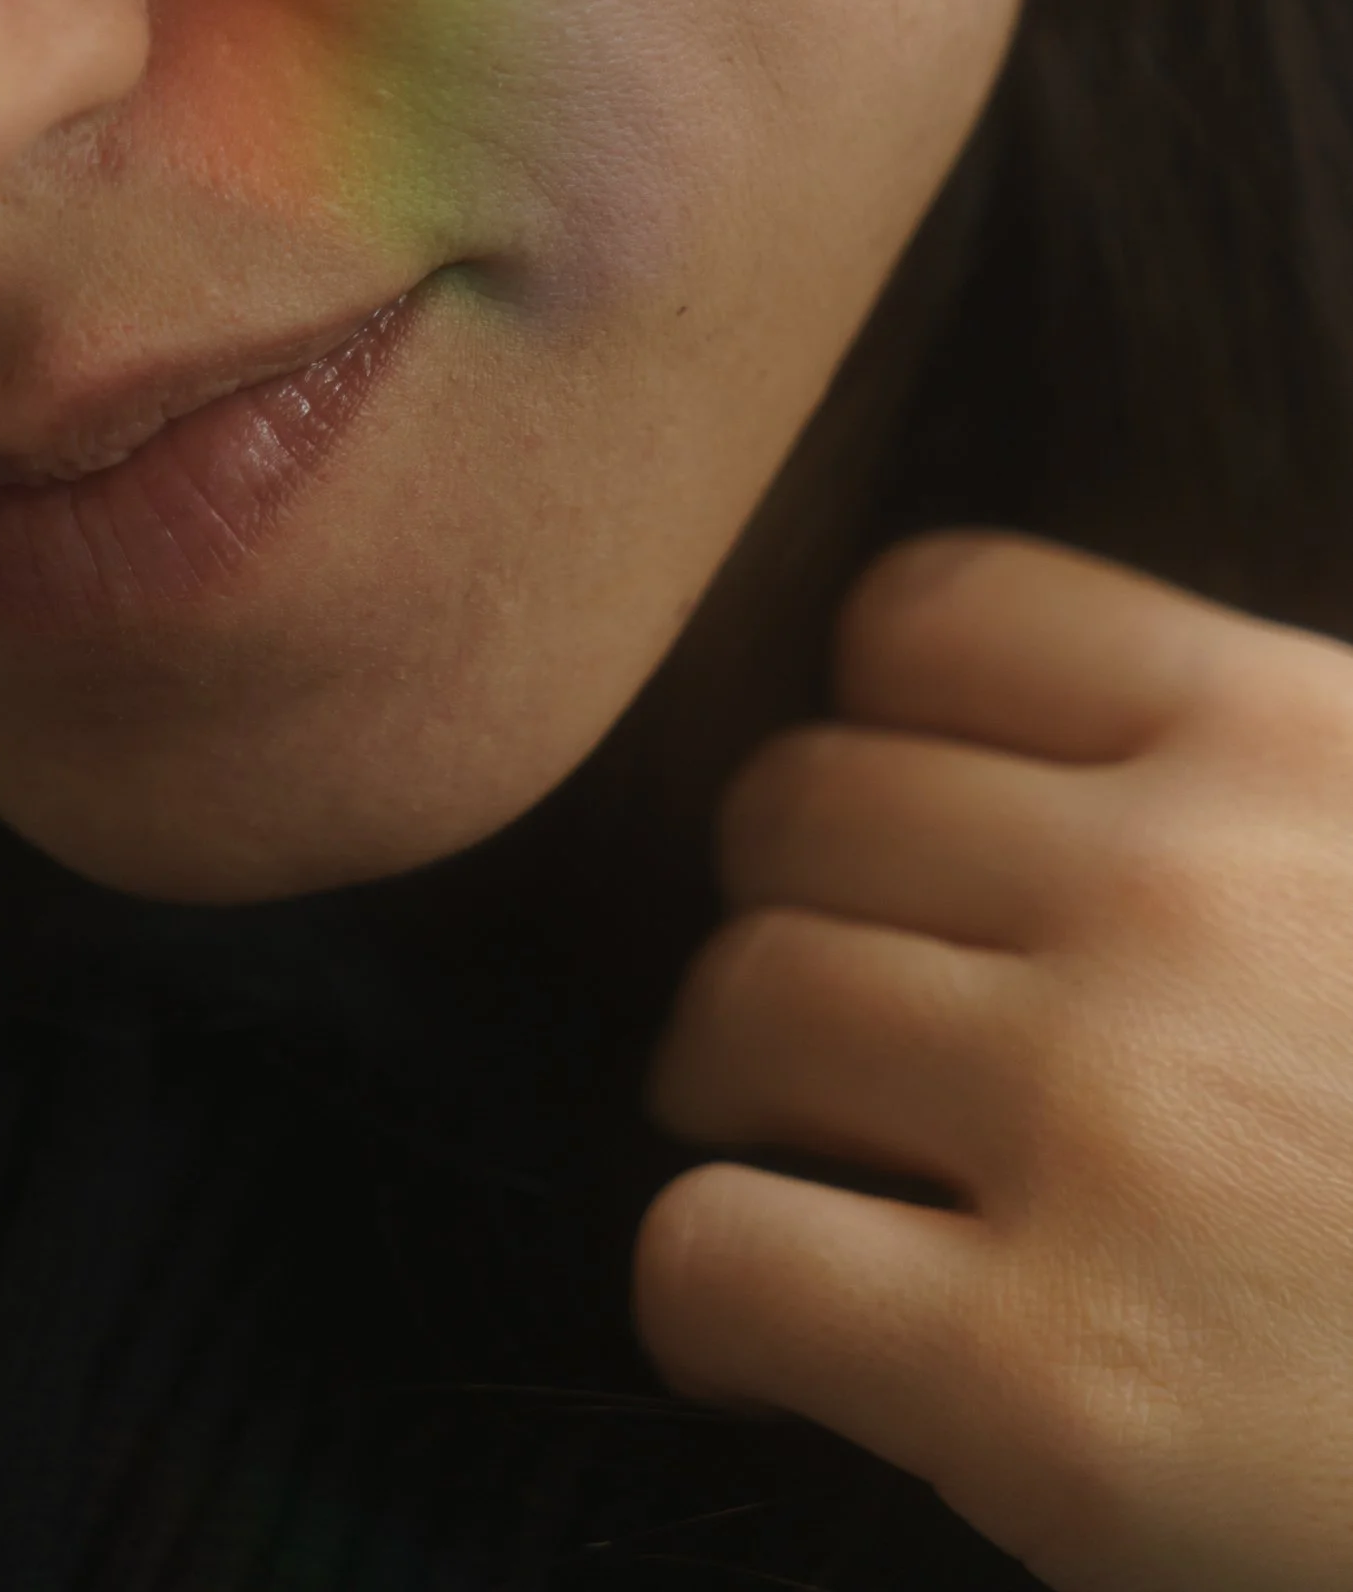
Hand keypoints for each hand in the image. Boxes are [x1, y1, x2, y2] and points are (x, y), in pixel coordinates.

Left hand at [633, 533, 1352, 1591]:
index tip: (898, 834)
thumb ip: (1247, 785)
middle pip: (800, 809)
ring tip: (793, 1160)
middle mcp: (1184, 900)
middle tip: (825, 1019)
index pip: (933, 612)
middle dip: (789, 908)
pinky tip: (762, 1336)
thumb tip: (1003, 774)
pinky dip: (707, 1297)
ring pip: (739, 1008)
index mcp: (1294, 746)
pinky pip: (722, 1254)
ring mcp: (1111, 1128)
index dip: (873, 722)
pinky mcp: (1057, 1388)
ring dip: (733, 1090)